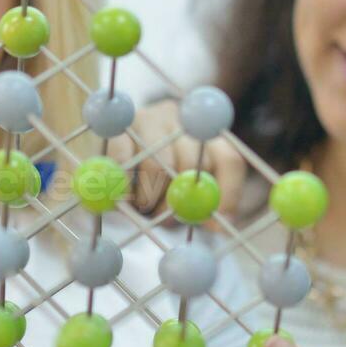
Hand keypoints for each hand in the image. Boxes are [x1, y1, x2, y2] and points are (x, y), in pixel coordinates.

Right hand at [105, 99, 247, 220]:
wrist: (115, 148)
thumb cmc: (158, 179)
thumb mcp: (185, 191)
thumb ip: (202, 205)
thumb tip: (221, 226)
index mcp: (209, 138)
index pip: (230, 161)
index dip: (228, 194)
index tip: (217, 224)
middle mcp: (185, 123)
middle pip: (192, 165)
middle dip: (176, 201)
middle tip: (163, 219)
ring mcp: (153, 119)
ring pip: (157, 166)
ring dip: (148, 198)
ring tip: (140, 206)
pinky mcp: (121, 128)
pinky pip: (123, 161)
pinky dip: (122, 186)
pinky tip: (120, 195)